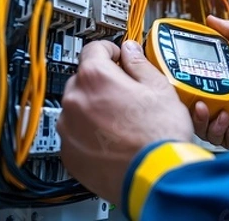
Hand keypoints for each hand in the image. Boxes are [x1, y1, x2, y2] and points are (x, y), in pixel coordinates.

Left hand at [57, 40, 192, 204]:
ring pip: (77, 108)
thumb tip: (130, 51)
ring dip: (93, 108)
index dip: (110, 51)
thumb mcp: (159, 88)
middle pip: (84, 79)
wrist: (156, 178)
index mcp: (95, 78)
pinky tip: (112, 140)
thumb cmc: (160, 136)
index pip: (94, 49)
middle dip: (102, 82)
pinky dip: (88, 133)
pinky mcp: (69, 154)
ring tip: (121, 122)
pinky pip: (75, 134)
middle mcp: (75, 101)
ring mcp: (68, 129)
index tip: (117, 57)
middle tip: (125, 94)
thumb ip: (139, 64)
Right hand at [192, 16, 228, 150]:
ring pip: (196, 120)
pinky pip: (210, 134)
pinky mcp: (226, 136)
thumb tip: (212, 19)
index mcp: (220, 81)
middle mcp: (219, 100)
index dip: (182, 78)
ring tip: (202, 106)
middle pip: (190, 101)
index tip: (175, 72)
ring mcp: (221, 119)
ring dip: (197, 114)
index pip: (192, 80)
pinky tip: (225, 117)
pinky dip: (214, 125)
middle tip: (184, 91)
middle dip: (184, 98)